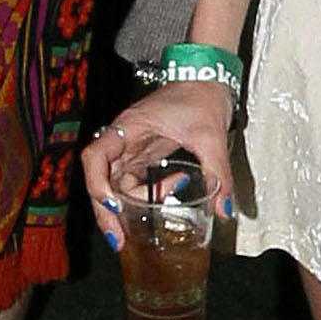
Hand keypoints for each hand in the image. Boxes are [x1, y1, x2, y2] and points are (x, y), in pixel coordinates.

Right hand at [82, 82, 238, 247]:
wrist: (206, 79)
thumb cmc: (202, 97)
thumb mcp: (212, 136)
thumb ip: (219, 174)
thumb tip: (224, 211)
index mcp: (129, 127)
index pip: (96, 156)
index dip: (98, 183)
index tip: (114, 205)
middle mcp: (123, 140)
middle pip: (101, 179)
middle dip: (106, 211)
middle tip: (118, 240)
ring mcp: (131, 149)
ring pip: (115, 185)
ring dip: (129, 206)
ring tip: (152, 217)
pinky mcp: (142, 156)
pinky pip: (133, 183)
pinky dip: (144, 197)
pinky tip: (165, 198)